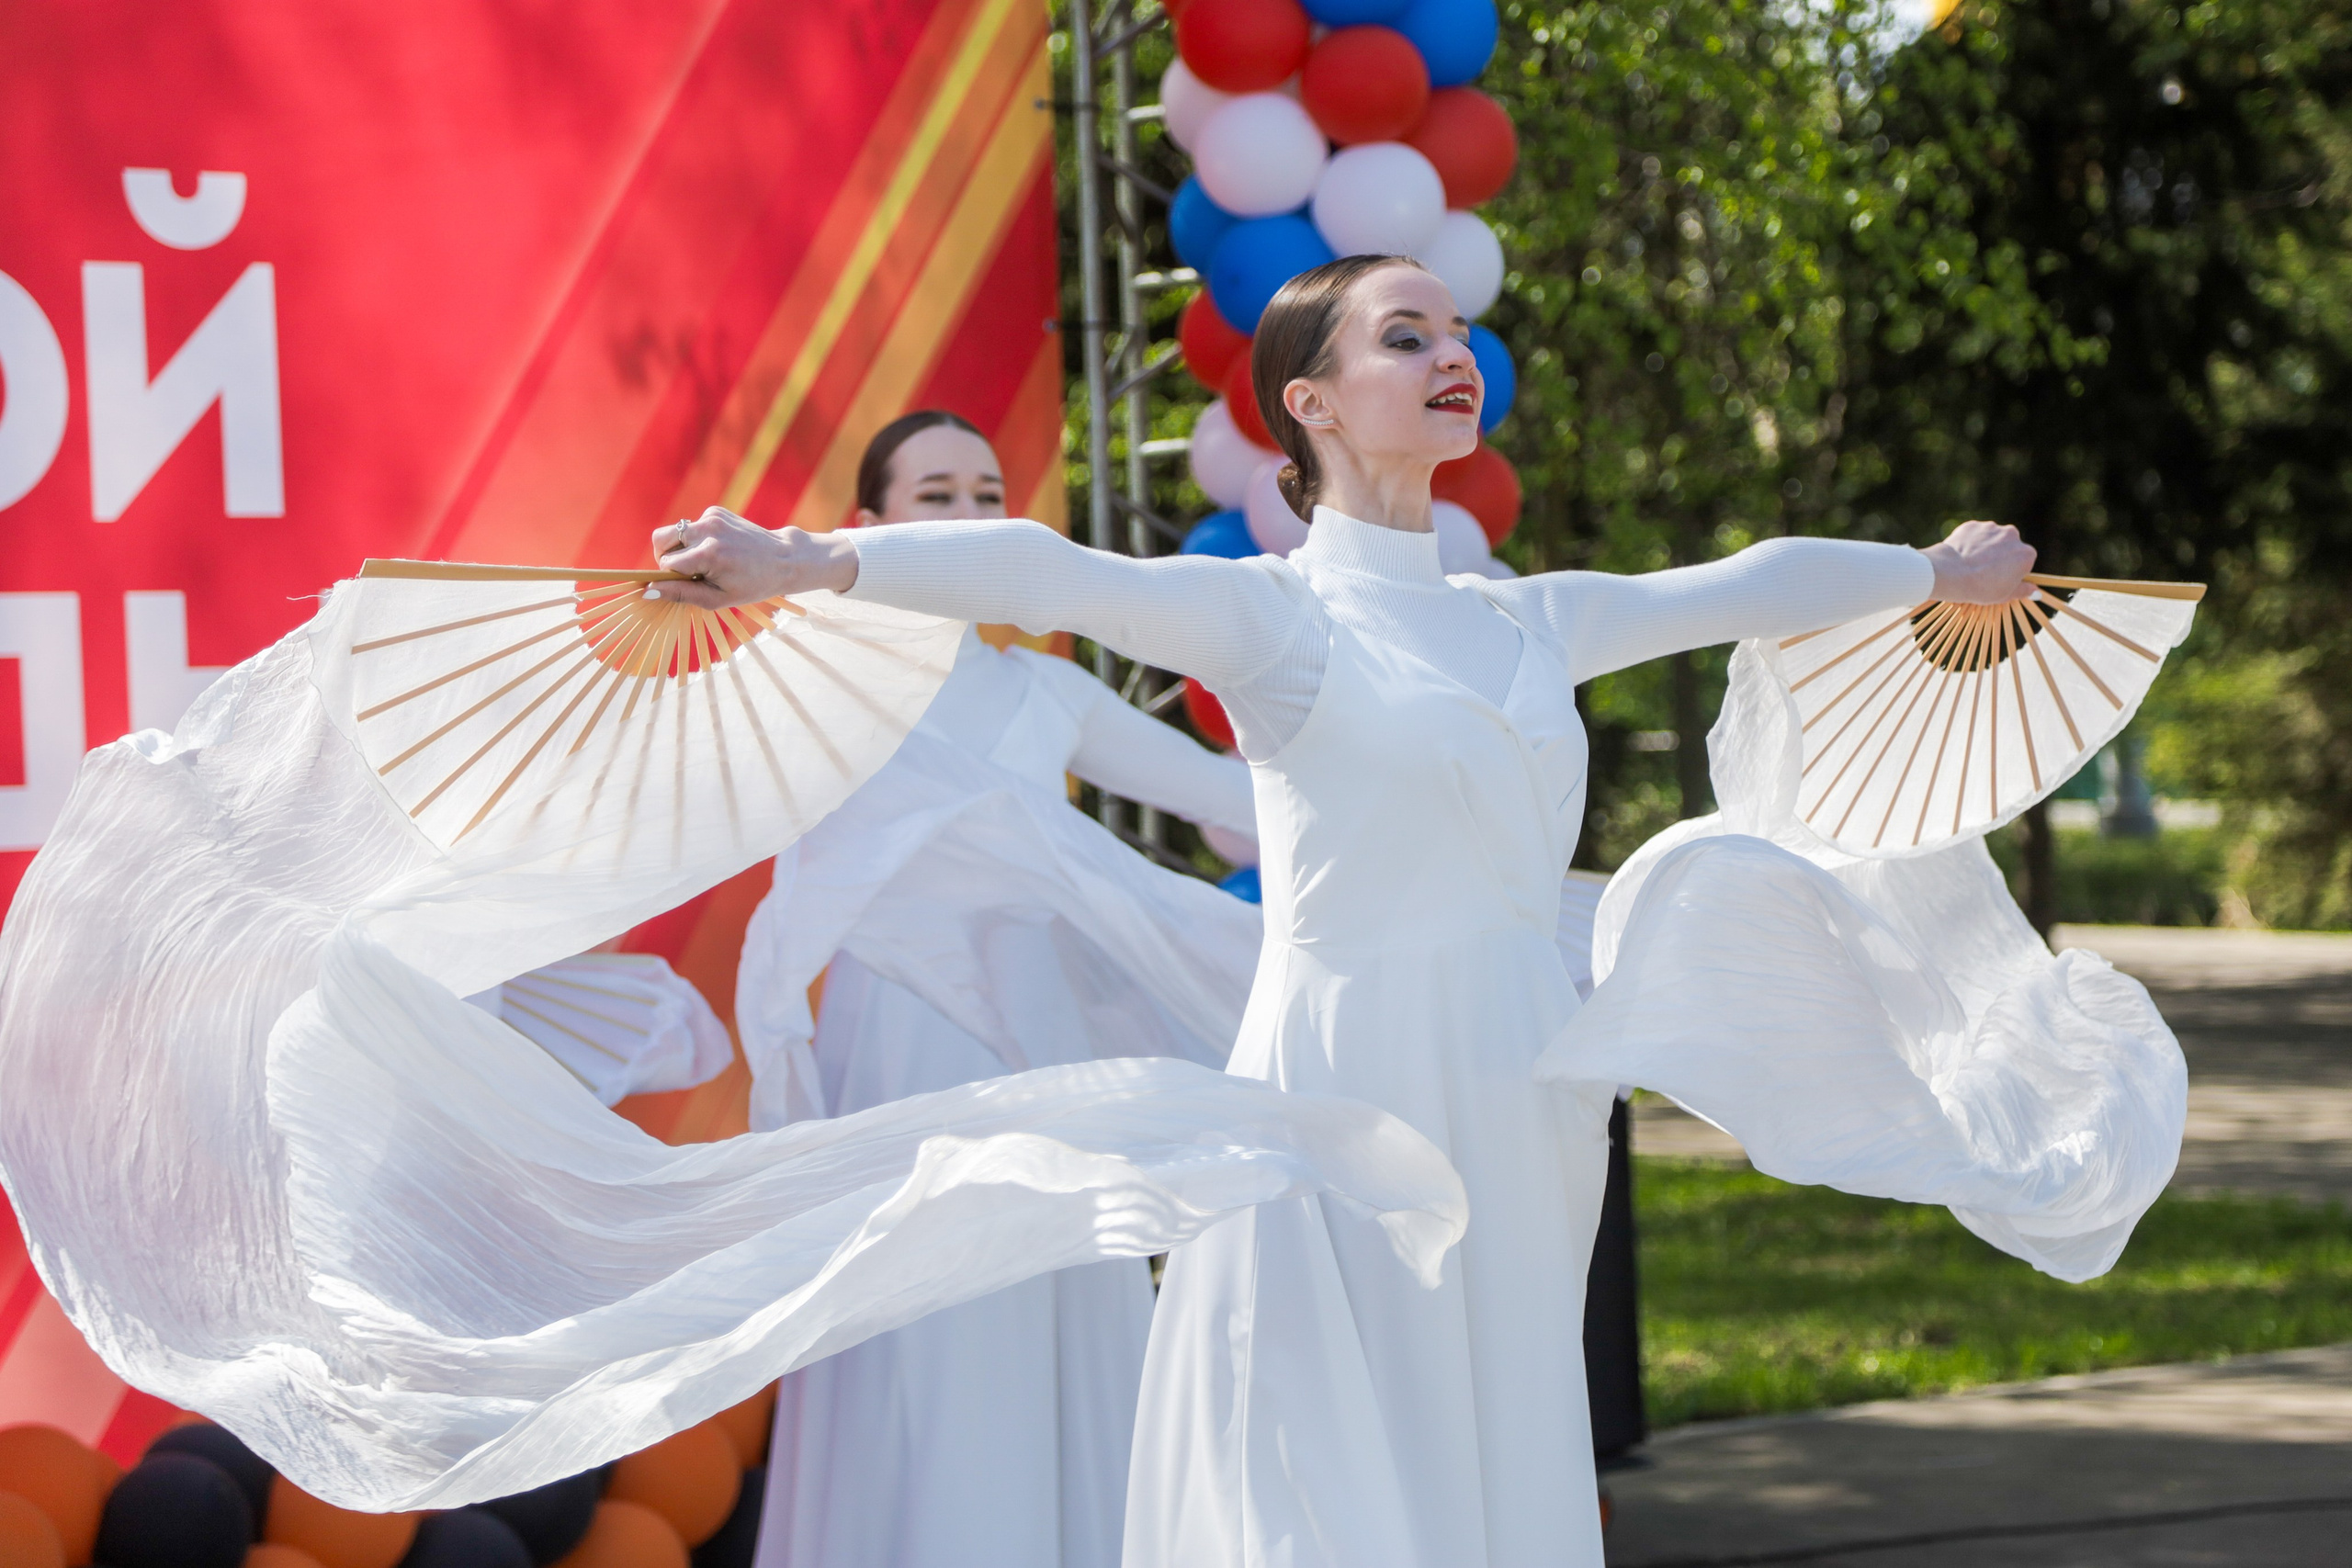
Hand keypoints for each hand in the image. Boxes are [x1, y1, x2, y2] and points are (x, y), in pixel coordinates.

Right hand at [645, 507, 858, 607]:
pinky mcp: (717, 510)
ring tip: (707, 561)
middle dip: (666, 556)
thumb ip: (681, 594)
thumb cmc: (752, 585)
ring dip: (683, 547)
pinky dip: (697, 538)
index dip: (671, 576)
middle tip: (688, 571)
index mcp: (709, 554)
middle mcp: (709, 530)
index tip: (687, 583)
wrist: (784, 559)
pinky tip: (719, 548)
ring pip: (675, 531)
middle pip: (661, 539)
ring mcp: (713, 516)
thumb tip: (647, 591)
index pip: (667, 563)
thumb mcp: (717, 598)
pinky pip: (691, 525)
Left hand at [1921, 520, 2034, 603]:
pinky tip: (1961, 556)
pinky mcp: (1972, 525)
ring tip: (1971, 564)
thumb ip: (2023, 591)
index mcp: (2025, 553)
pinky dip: (1969, 543)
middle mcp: (2012, 535)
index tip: (1999, 579)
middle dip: (1999, 556)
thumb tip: (2035, 591)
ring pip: (1990, 538)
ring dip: (1984, 548)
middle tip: (1984, 572)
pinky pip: (1973, 534)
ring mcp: (1991, 528)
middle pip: (2008, 546)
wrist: (1951, 574)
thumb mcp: (2005, 595)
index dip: (2012, 571)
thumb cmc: (1981, 588)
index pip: (2023, 561)